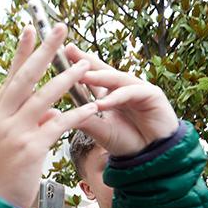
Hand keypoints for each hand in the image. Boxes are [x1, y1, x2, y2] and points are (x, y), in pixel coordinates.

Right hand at [0, 24, 98, 207]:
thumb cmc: (2, 176)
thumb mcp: (9, 143)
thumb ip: (27, 122)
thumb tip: (49, 110)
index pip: (11, 77)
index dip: (21, 52)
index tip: (31, 30)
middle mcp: (2, 119)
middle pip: (25, 78)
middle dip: (44, 51)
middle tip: (59, 29)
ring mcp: (14, 133)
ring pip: (43, 98)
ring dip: (66, 79)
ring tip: (84, 65)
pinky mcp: (29, 148)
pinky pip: (57, 125)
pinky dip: (76, 114)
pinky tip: (92, 106)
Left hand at [64, 44, 179, 156]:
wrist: (152, 156)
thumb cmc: (128, 142)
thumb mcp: (99, 131)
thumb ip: (83, 120)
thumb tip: (55, 114)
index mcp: (109, 94)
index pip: (91, 77)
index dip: (76, 67)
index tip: (58, 56)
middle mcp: (123, 88)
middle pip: (102, 71)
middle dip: (85, 61)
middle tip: (68, 50)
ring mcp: (138, 89)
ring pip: (116, 79)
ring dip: (98, 77)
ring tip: (80, 75)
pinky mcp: (152, 94)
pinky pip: (131, 92)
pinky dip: (116, 97)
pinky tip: (101, 103)